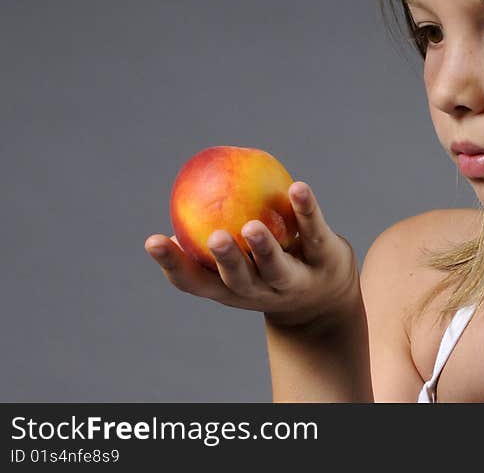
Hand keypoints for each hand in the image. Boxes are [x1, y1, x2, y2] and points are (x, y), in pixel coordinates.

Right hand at [144, 181, 359, 329]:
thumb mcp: (241, 263)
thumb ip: (214, 241)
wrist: (327, 298)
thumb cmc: (268, 271)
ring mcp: (297, 281)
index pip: (195, 282)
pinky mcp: (326, 260)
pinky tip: (297, 188)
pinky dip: (305, 211)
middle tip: (215, 238)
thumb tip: (183, 201)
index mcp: (232, 290)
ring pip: (278, 268)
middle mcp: (262, 291)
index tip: (152, 240)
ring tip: (252, 226)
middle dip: (226, 261)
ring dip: (265, 248)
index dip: (173, 265)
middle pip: (239, 280)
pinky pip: (314, 232)